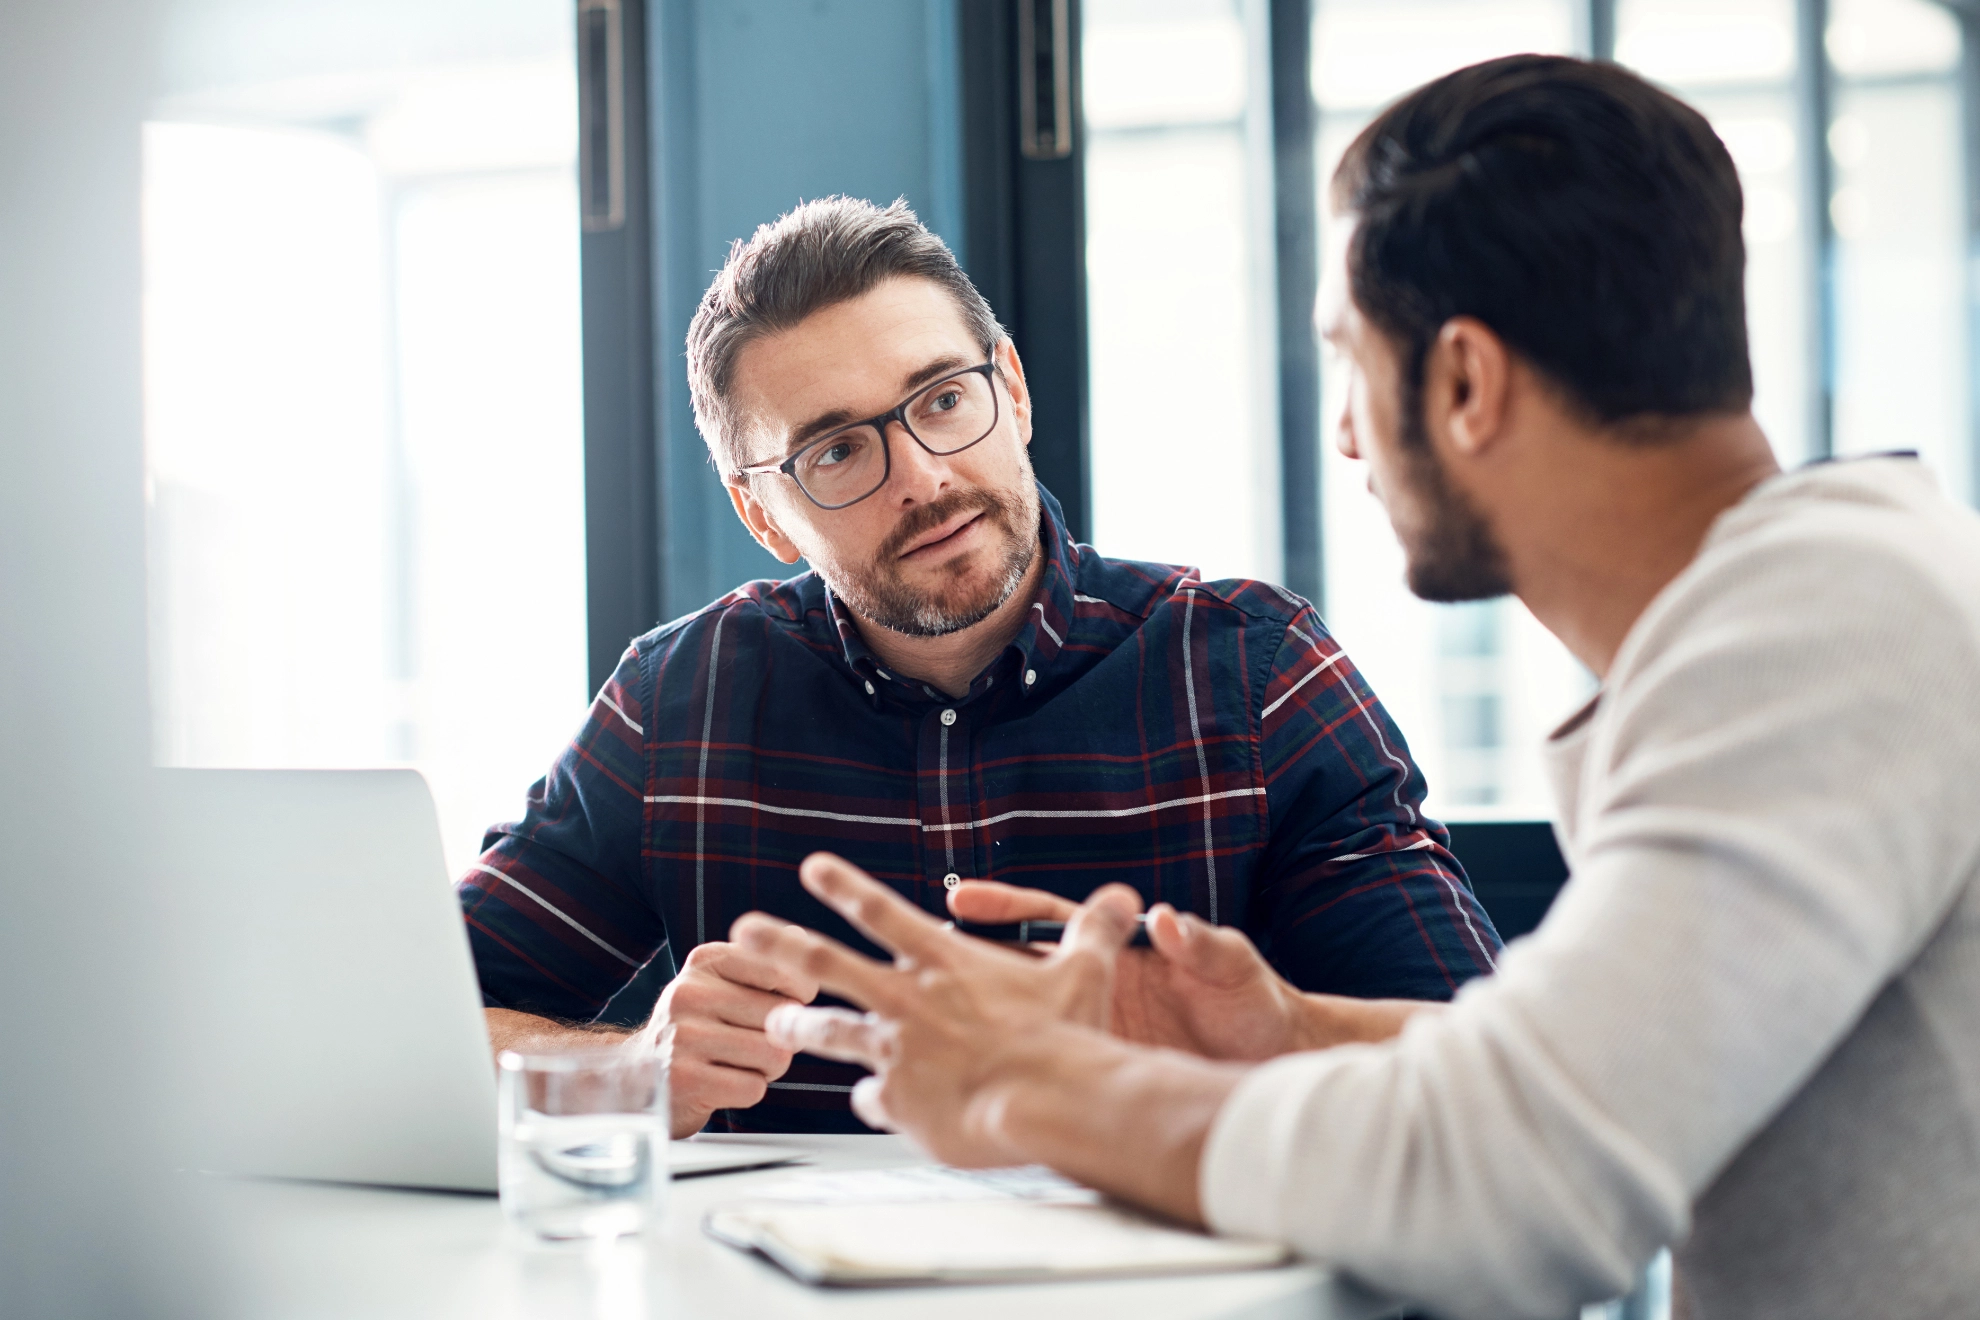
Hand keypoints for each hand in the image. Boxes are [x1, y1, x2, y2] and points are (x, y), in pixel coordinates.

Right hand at [636, 940, 818, 1137]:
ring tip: (736, 1063)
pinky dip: (748, 1092)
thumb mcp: (723, 984)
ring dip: (767, 1068)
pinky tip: (721, 1085)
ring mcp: (683, 1036)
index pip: (785, 971)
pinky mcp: (683, 1080)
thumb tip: (798, 936)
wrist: (641, 1076)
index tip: (779, 1007)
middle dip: (781, 1038)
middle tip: (750, 1043)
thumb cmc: (701, 1028)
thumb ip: (765, 962)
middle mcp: (689, 992)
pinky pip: (754, 1088)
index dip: (798, 997)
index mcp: (706, 961)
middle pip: (783, 1017)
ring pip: (775, 1055)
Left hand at [730, 853, 1143, 1165]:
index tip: (813, 869)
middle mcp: (909, 1000)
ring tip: (775, 1027)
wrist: (1049, 1099)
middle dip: (780, 944)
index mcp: (945, 963)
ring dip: (799, 1028)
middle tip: (744, 931)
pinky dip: (871, 1102)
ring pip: (831, 1033)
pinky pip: (872, 1101)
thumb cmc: (1066, 1038)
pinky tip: (869, 1107)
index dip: (845, 886)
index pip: (882, 912)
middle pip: (826, 963)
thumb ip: (1094, 931)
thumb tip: (1125, 898)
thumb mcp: (1085, 971)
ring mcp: (897, 1051)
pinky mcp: (899, 1101)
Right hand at [948, 880, 1311, 1060]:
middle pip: (1014, 969)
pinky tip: (965, 1088)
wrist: (1274, 1059)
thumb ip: (1202, 942)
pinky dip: (1007, 1077)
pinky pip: (1045, 1072)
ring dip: (972, 1022)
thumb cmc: (1255, 1003)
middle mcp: (1095, 987)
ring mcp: (1092, 1029)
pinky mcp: (1099, 1069)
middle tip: (912, 956)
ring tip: (915, 1027)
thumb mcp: (1232, 967)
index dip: (1003, 908)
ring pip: (1018, 1022)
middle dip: (962, 963)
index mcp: (1120, 950)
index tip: (961, 899)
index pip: (1049, 920)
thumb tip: (1169, 920)